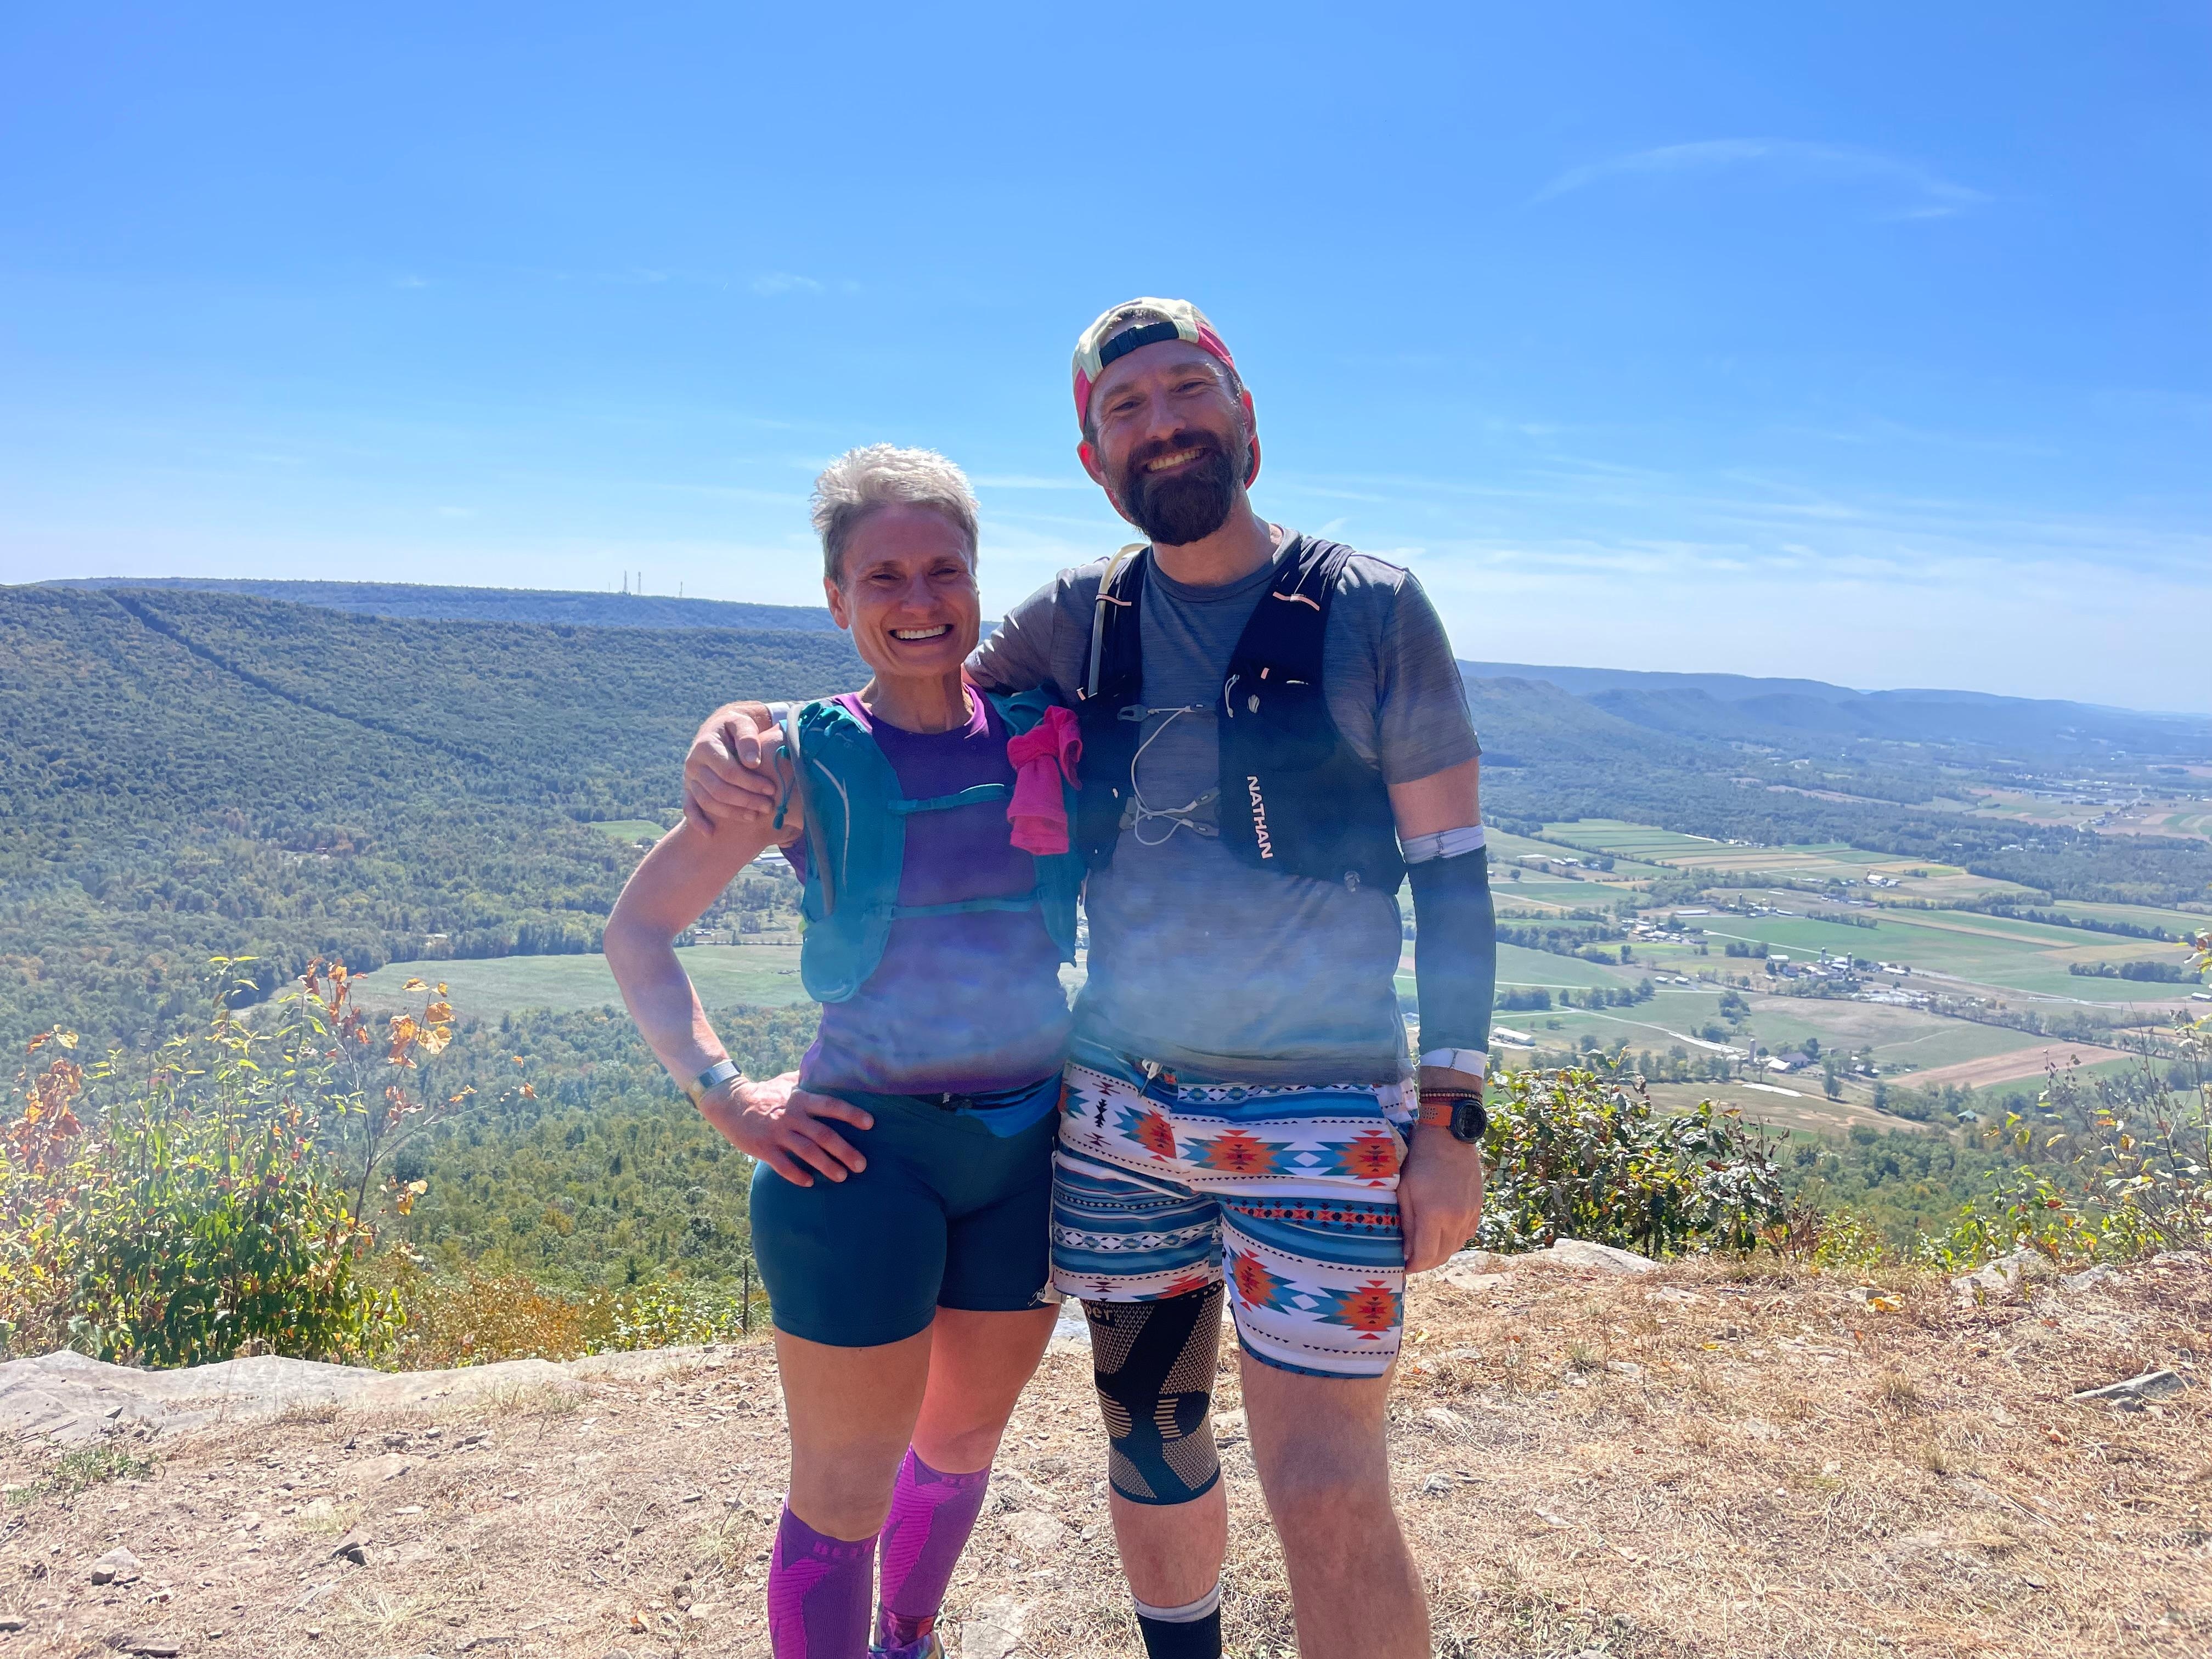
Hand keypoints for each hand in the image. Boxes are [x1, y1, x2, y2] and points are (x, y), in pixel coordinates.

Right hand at [683, 703, 783, 833]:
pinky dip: (697, 822)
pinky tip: (711, 833)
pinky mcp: (689, 788)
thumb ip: (748, 738)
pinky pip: (689, 807)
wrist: (721, 727)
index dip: (751, 783)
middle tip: (768, 806)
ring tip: (754, 816)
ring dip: (731, 813)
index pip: (729, 772)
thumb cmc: (736, 726)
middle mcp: (693, 763)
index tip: (771, 789)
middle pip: (719, 789)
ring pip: (708, 801)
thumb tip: (752, 763)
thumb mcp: (743, 723)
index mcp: (706, 745)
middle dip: (746, 800)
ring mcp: (690, 777)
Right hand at [695, 1070, 873, 1186]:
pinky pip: (783, 1165)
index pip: (831, 1105)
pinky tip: (809, 1183)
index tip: (870, 1124)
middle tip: (861, 1165)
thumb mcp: (786, 1082)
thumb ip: (807, 1081)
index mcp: (800, 1099)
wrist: (729, 1103)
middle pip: (824, 1134)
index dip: (851, 1114)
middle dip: (845, 1151)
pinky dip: (797, 1175)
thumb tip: (830, 1072)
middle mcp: (792, 1116)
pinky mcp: (763, 1148)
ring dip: (826, 1166)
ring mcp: (777, 1133)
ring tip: (842, 1177)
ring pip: (807, 1152)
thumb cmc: (764, 1093)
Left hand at [1397, 1123, 1483, 1272]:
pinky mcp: (1477, 1208)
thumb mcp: (1404, 1191)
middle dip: (1425, 1263)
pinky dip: (1453, 1241)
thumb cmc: (1419, 1161)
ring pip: (1455, 1248)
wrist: (1448, 1138)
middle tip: (1412, 1261)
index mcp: (1434, 1215)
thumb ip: (1406, 1223)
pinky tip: (1442, 1235)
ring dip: (1440, 1253)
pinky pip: (1466, 1235)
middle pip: (1442, 1256)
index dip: (1413, 1266)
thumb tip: (1405, 1250)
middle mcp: (1455, 1219)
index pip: (1425, 1256)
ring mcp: (1469, 1214)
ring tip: (1425, 1249)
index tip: (1403, 1267)